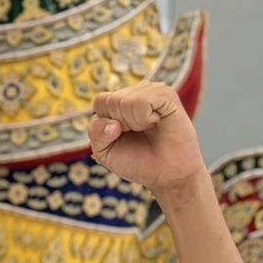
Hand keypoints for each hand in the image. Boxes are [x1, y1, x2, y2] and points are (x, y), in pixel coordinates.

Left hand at [88, 82, 206, 194]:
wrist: (165, 172)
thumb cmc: (136, 160)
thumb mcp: (105, 152)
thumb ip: (96, 133)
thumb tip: (113, 123)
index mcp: (117, 102)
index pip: (100, 102)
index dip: (106, 125)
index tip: (122, 136)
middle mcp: (134, 92)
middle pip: (110, 101)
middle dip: (120, 125)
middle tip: (138, 134)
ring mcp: (151, 90)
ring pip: (124, 101)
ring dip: (134, 123)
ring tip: (149, 129)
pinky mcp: (165, 94)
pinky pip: (142, 102)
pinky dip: (145, 119)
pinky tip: (157, 123)